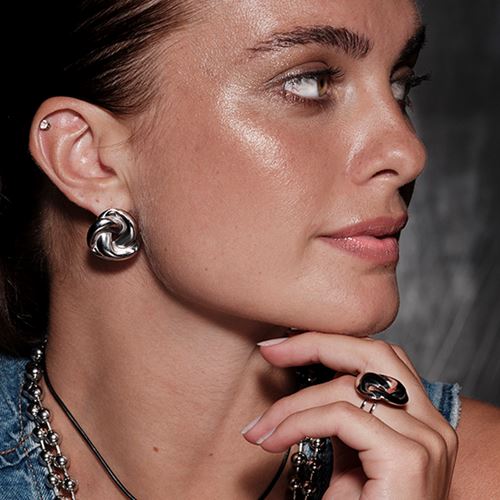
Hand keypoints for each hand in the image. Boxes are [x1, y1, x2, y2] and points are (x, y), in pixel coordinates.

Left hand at [242, 332, 457, 498]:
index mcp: (420, 417)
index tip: (283, 345)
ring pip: (346, 387)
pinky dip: (298, 422)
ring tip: (260, 428)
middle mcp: (432, 422)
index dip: (330, 341)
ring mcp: (426, 439)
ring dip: (292, 403)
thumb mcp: (351, 456)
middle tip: (270, 351)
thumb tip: (301, 381)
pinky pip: (340, 416)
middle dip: (315, 343)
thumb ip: (340, 417)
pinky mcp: (408, 459)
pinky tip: (274, 441)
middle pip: (374, 353)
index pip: (379, 357)